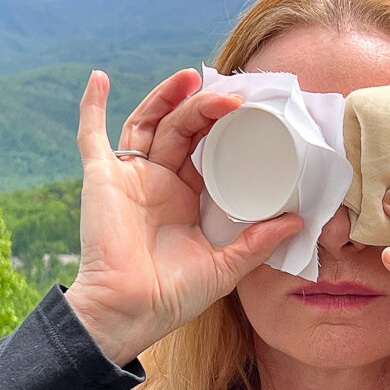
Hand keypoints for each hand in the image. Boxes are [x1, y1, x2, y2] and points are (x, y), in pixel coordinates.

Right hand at [65, 69, 304, 364]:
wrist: (131, 312)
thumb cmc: (174, 297)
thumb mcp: (226, 267)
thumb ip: (258, 243)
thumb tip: (298, 221)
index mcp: (187, 198)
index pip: (208, 150)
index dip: (225, 128)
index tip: (249, 109)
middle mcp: (158, 182)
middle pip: (181, 130)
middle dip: (204, 109)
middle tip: (231, 97)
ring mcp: (129, 178)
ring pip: (147, 123)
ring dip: (166, 97)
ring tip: (190, 77)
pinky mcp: (101, 179)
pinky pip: (91, 136)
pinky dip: (91, 107)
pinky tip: (99, 78)